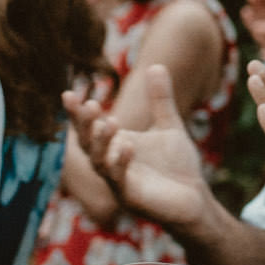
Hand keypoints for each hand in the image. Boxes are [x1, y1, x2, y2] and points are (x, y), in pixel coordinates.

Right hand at [63, 66, 216, 232]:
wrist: (196, 199)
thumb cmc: (178, 166)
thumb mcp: (169, 126)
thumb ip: (160, 99)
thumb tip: (157, 65)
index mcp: (115, 146)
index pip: (89, 127)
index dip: (77, 113)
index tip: (68, 93)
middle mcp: (110, 164)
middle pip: (86, 144)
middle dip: (84, 125)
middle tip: (89, 104)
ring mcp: (118, 183)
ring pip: (99, 162)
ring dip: (101, 142)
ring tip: (109, 122)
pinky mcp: (131, 199)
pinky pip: (119, 180)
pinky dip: (120, 163)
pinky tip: (127, 146)